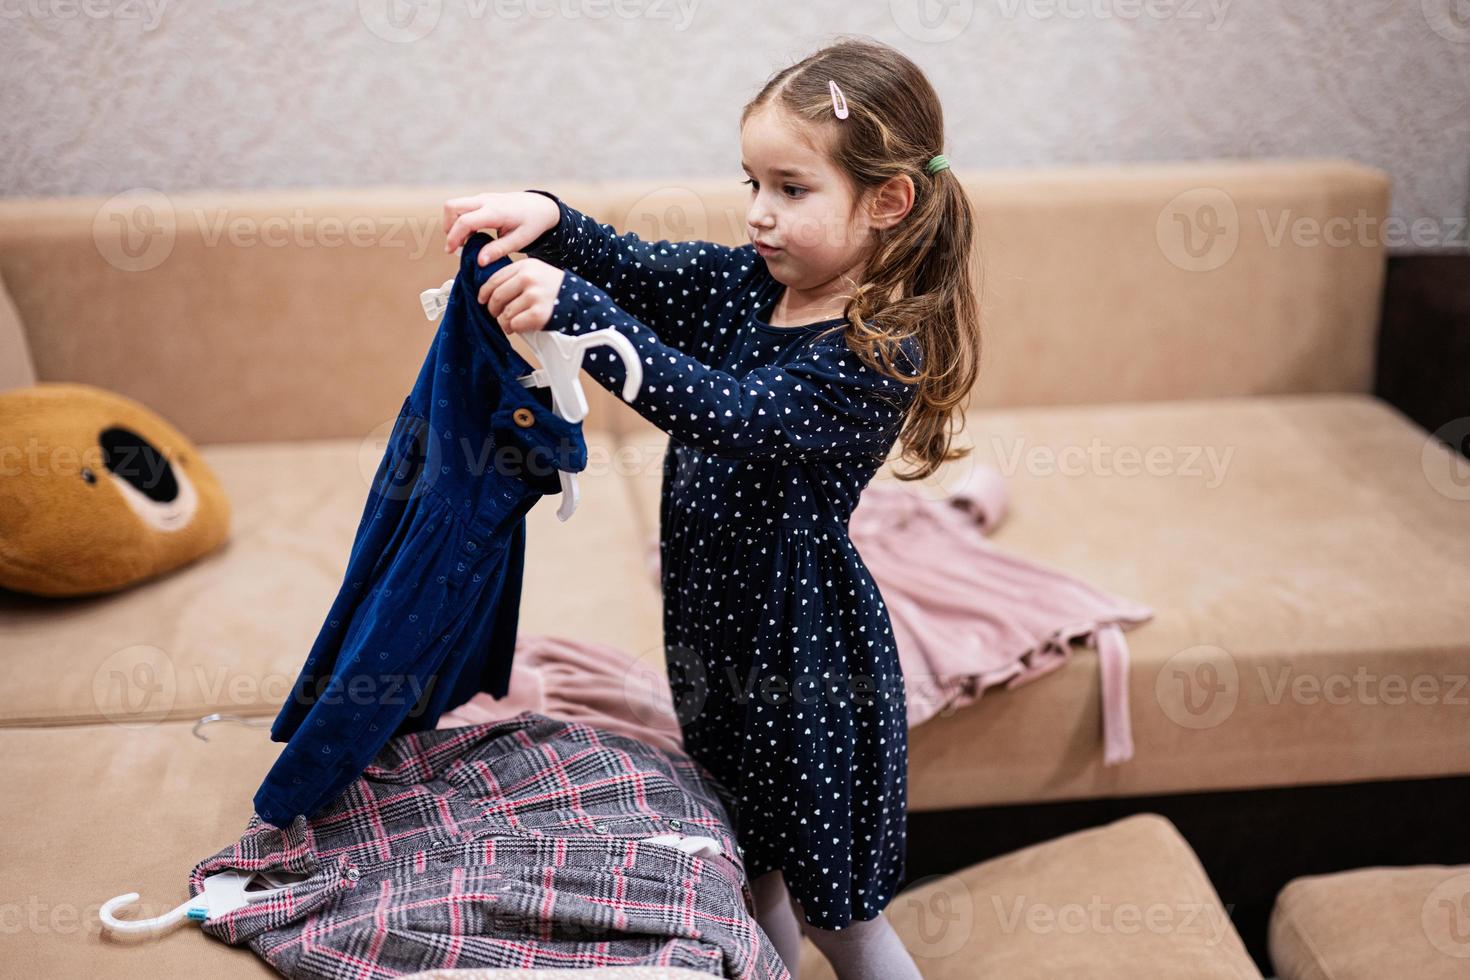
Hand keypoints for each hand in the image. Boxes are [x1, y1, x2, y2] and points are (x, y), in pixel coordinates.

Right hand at [442, 191, 560, 266]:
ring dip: (453, 223)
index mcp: (495, 211)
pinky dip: (460, 221)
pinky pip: (462, 207)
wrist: (541, 206)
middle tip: (456, 245)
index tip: (451, 252)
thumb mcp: (520, 240)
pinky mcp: (482, 199)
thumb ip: (498, 250)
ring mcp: (482, 198)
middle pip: (451, 207)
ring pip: (454, 205)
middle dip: (448, 227)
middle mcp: (485, 200)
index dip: (454, 237)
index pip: (465, 221)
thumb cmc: (532, 224)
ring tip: (466, 242)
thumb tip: (479, 261)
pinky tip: (472, 235)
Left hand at [478, 257, 564, 333]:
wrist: (581, 303)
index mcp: (526, 266)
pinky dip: (515, 328)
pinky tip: (522, 326)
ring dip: (505, 322)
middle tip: (496, 315)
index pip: (495, 278)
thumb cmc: (557, 291)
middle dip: (493, 309)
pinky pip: (515, 324)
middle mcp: (529, 278)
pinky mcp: (538, 314)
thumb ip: (517, 277)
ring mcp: (534, 296)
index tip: (482, 299)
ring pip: (505, 313)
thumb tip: (490, 290)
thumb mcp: (538, 273)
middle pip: (497, 296)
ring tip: (512, 323)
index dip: (484, 292)